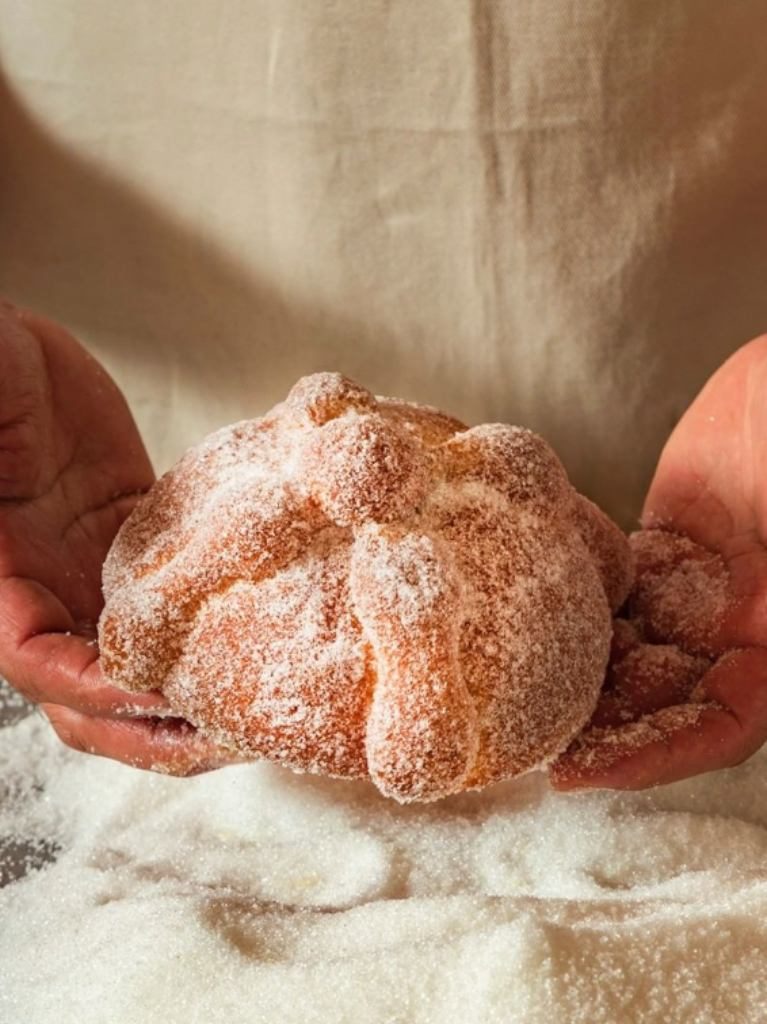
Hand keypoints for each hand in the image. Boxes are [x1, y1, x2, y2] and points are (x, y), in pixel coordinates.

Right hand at [0, 302, 224, 772]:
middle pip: (91, 694)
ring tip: (258, 710)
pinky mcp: (127, 534)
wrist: (2, 344)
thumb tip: (26, 569)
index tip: (162, 691)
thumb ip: (6, 502)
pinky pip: (169, 594)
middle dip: (154, 728)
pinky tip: (260, 627)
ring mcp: (86, 566)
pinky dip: (206, 623)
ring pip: (138, 657)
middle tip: (230, 737)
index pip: (38, 665)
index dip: (97, 690)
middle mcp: (42, 589)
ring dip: (191, 693)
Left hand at [551, 334, 766, 789]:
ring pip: (634, 652)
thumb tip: (747, 629)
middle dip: (601, 729)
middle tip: (524, 743)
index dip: (657, 758)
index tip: (584, 773)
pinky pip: (618, 594)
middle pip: (665, 700)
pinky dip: (579, 614)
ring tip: (512, 695)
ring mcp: (703, 588)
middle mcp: (743, 626)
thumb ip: (763, 592)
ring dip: (580, 678)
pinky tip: (527, 619)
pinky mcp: (668, 548)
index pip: (721, 727)